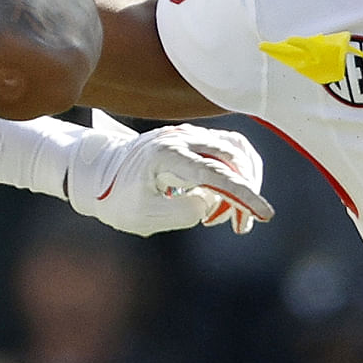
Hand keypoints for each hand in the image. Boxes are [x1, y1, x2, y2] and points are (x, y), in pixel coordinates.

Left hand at [67, 111, 271, 235]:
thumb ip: (181, 212)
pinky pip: (229, 150)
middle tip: (238, 226)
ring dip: (243, 182)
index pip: (217, 174)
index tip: (265, 215)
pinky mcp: (194, 141)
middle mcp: (182, 139)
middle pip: (234, 158)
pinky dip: (236, 174)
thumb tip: (210, 201)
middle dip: (245, 194)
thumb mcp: (144, 216)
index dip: (244, 195)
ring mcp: (189, 136)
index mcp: (167, 156)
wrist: (97, 173)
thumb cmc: (116, 197)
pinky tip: (224, 199)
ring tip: (229, 216)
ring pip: (237, 151)